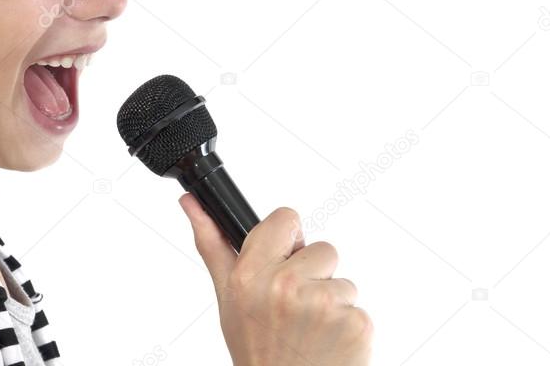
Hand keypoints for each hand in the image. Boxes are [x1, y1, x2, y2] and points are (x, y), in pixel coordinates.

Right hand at [179, 194, 372, 365]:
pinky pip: (359, 308)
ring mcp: (323, 305)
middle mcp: (285, 285)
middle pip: (322, 249)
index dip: (288, 240)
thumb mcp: (227, 297)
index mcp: (250, 274)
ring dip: (332, 301)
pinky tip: (328, 341)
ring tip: (311, 328)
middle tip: (296, 306)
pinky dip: (348, 325)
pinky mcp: (355, 324)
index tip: (284, 260)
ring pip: (344, 281)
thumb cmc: (256, 346)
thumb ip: (212, 244)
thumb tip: (190, 201)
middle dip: (314, 274)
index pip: (286, 219)